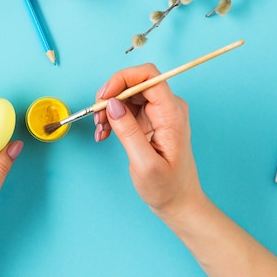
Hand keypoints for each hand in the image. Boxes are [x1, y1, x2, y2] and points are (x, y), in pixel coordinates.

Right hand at [93, 64, 203, 217]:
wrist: (179, 202)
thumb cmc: (167, 187)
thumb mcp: (144, 164)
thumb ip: (128, 131)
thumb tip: (112, 103)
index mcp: (172, 113)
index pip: (148, 76)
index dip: (122, 79)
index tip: (103, 97)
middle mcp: (168, 107)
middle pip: (134, 82)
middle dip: (110, 96)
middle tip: (97, 119)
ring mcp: (160, 112)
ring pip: (127, 94)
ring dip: (109, 108)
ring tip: (100, 131)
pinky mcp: (152, 119)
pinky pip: (127, 107)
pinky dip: (113, 117)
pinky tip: (105, 133)